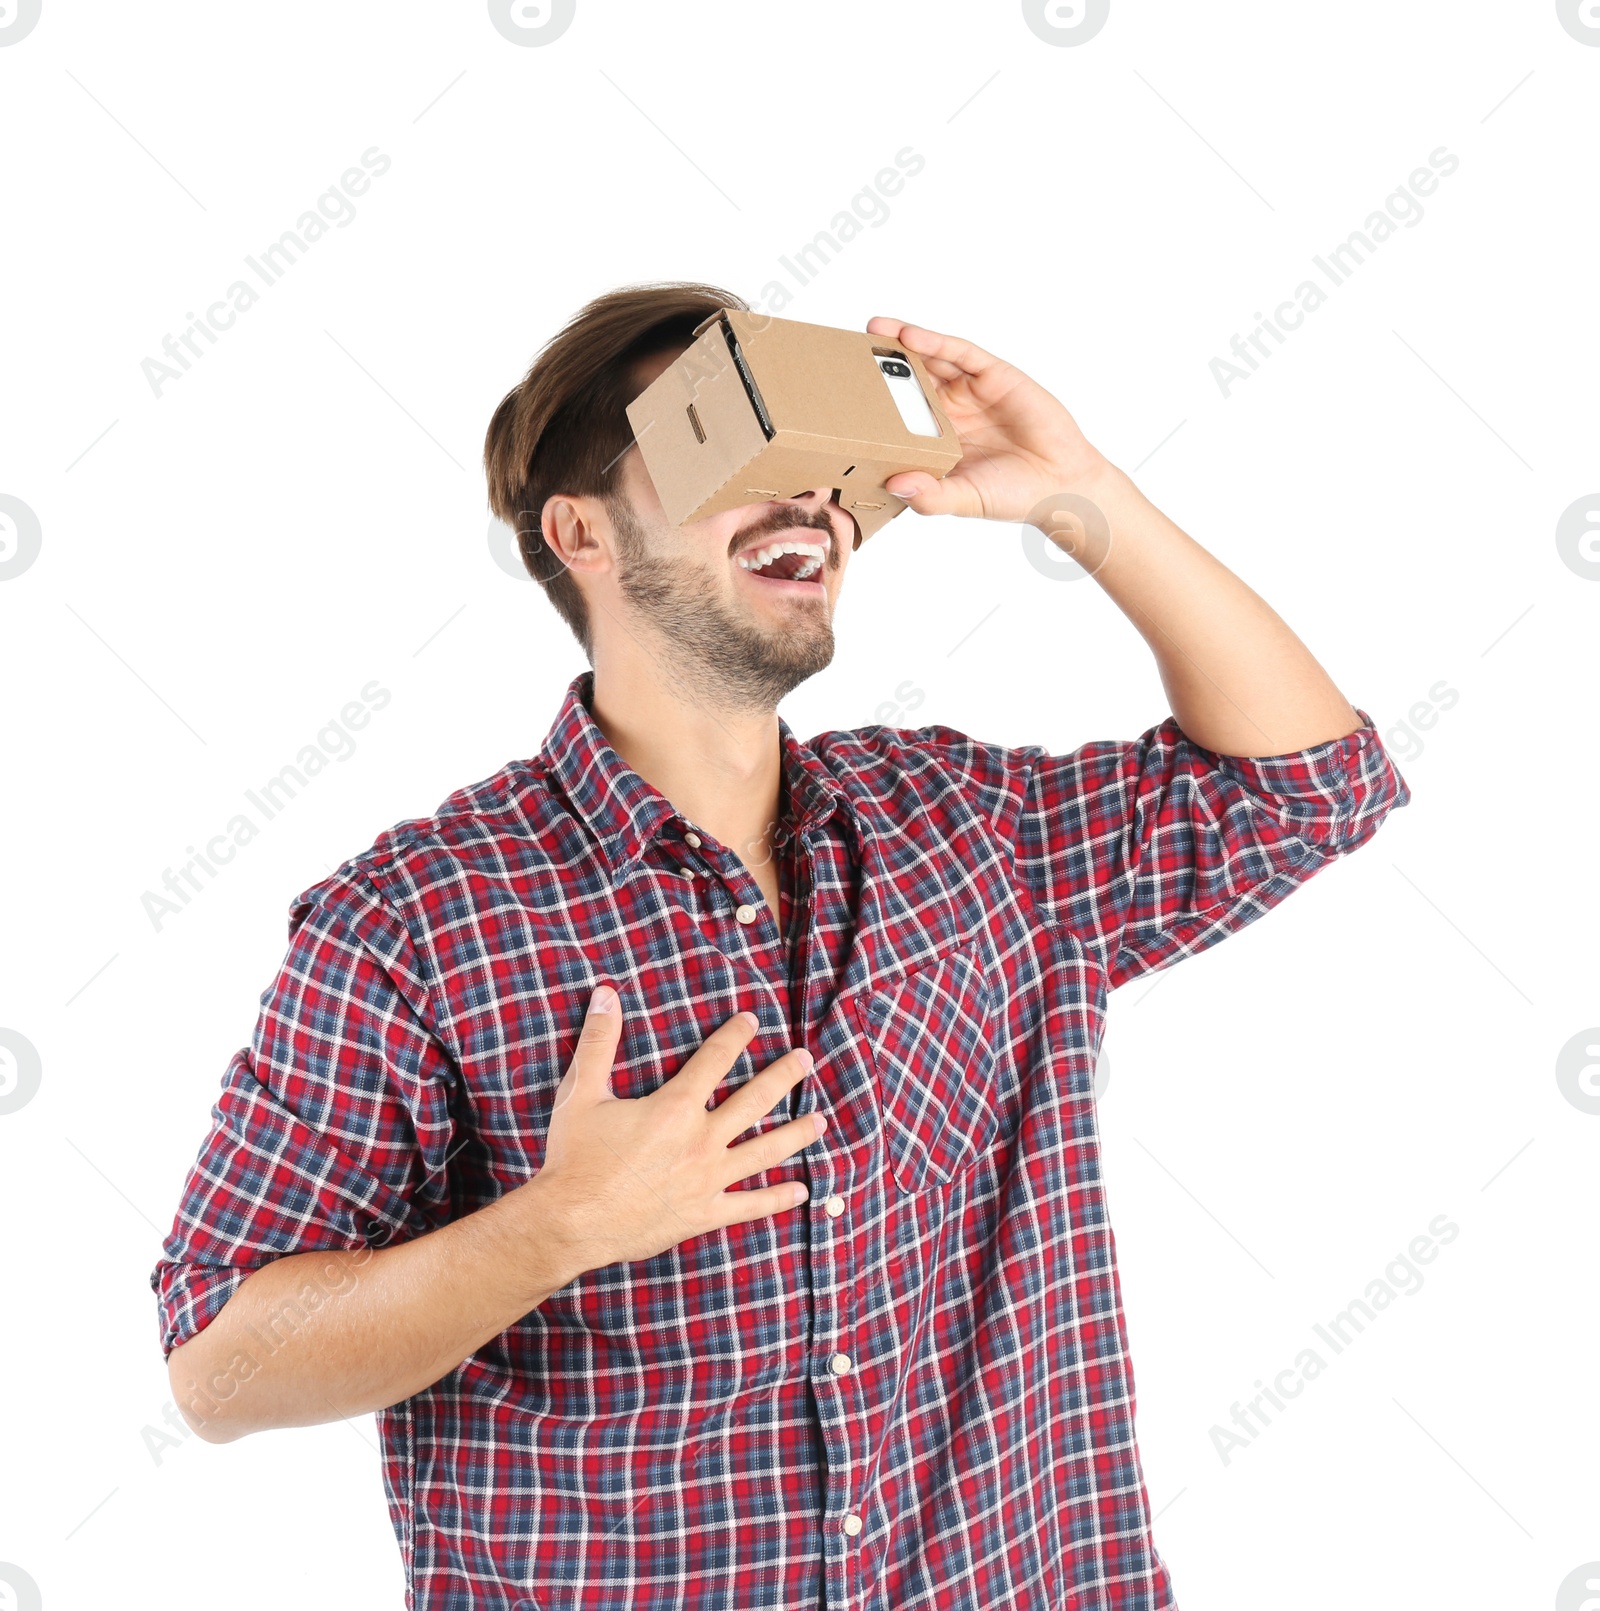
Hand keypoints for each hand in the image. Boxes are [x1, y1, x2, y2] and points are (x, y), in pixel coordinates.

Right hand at [533, 987, 821, 1273]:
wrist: (570, 1223)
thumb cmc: (574, 1158)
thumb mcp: (581, 1093)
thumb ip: (598, 1042)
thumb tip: (605, 994)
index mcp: (675, 1108)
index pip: (715, 1060)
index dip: (735, 1036)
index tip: (752, 1021)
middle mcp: (701, 1140)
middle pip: (755, 1101)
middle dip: (784, 1076)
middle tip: (805, 1060)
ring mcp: (707, 1180)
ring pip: (765, 1151)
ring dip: (796, 1134)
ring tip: (821, 1121)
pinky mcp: (703, 1213)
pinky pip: (749, 1206)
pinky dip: (777, 1198)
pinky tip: (801, 1191)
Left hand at [866, 316, 1110, 523]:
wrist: (1062, 483)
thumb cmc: (1011, 495)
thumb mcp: (964, 499)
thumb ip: (931, 496)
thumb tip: (894, 484)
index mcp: (935, 440)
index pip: (895, 416)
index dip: (869, 404)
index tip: (836, 398)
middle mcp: (949, 411)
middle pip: (906, 381)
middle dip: (878, 366)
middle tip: (843, 350)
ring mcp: (970, 390)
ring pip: (930, 360)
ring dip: (900, 344)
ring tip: (870, 331)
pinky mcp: (994, 374)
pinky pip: (960, 353)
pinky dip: (935, 342)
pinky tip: (909, 336)